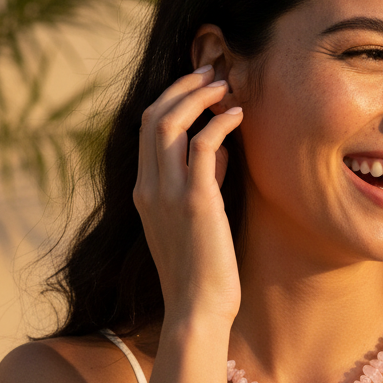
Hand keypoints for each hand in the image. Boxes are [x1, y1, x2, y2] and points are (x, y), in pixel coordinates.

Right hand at [134, 65, 243, 324]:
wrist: (197, 311)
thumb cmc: (202, 273)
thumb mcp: (196, 221)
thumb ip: (202, 182)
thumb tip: (221, 150)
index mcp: (144, 193)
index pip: (147, 130)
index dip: (171, 100)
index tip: (197, 85)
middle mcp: (149, 188)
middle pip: (152, 117)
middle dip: (181, 87)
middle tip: (211, 71)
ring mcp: (168, 194)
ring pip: (169, 123)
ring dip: (197, 96)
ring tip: (224, 83)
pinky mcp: (196, 202)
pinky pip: (204, 145)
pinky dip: (220, 123)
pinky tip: (238, 115)